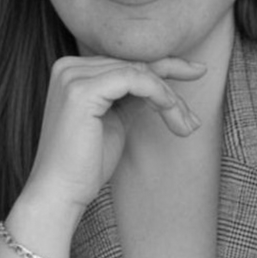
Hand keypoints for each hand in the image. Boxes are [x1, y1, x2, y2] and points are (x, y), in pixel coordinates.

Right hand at [21, 56, 205, 216]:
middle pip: (136, 66)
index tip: (198, 71)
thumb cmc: (86, 164)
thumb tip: (162, 80)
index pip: (128, 63)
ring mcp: (72, 75)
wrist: (59, 194)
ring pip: (140, 73)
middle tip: (193, 121)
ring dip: (170, 99)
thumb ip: (131, 95)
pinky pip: (135, 80)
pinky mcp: (82, 90)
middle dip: (172, 91)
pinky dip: (159, 94)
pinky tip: (172, 113)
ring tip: (187, 125)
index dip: (166, 67)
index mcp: (73, 70)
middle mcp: (69, 66)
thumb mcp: (114, 118)